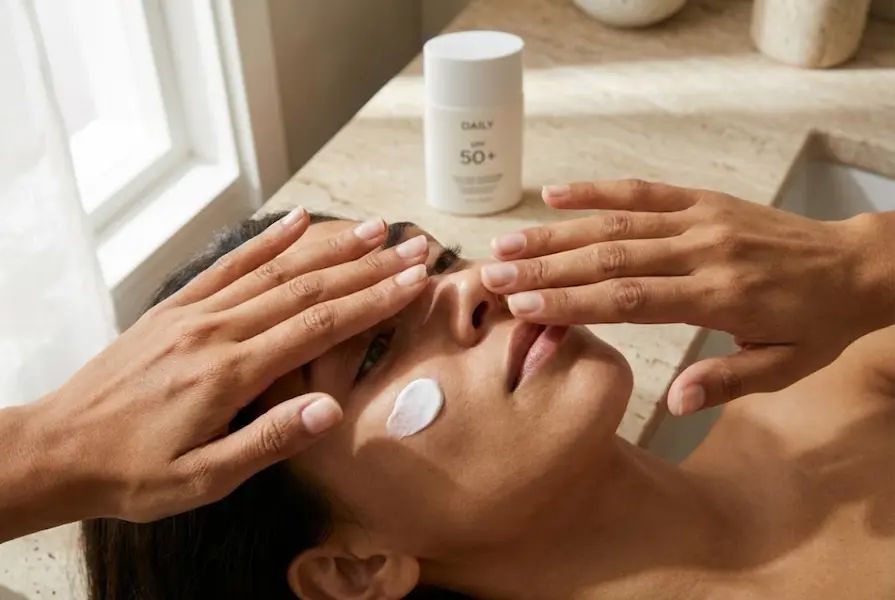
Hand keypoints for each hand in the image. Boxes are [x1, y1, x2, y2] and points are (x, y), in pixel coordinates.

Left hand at [32, 208, 429, 522]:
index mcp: (230, 373)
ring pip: (274, 270)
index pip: (319, 326)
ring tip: (372, 227)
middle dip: (367, 266)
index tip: (415, 280)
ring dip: (329, 246)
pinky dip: (266, 240)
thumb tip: (329, 409)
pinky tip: (296, 221)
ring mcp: (194, 313)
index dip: (374, 301)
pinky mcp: (175, 308)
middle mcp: (216, 330)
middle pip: (308, 289)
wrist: (58, 449)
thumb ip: (267, 440)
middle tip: (413, 246)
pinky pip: (228, 265)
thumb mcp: (202, 479)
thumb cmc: (132, 473)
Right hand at [482, 180, 893, 414]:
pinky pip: (645, 190)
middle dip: (545, 268)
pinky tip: (556, 194)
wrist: (857, 265)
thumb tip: (673, 404)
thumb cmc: (816, 323)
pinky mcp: (703, 200)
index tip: (522, 306)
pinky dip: (597, 189)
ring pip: (616, 221)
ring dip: (557, 232)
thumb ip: (725, 382)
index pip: (629, 298)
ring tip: (508, 241)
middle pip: (609, 256)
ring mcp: (700, 219)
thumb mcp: (783, 368)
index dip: (571, 302)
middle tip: (493, 273)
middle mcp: (701, 251)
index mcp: (718, 296)